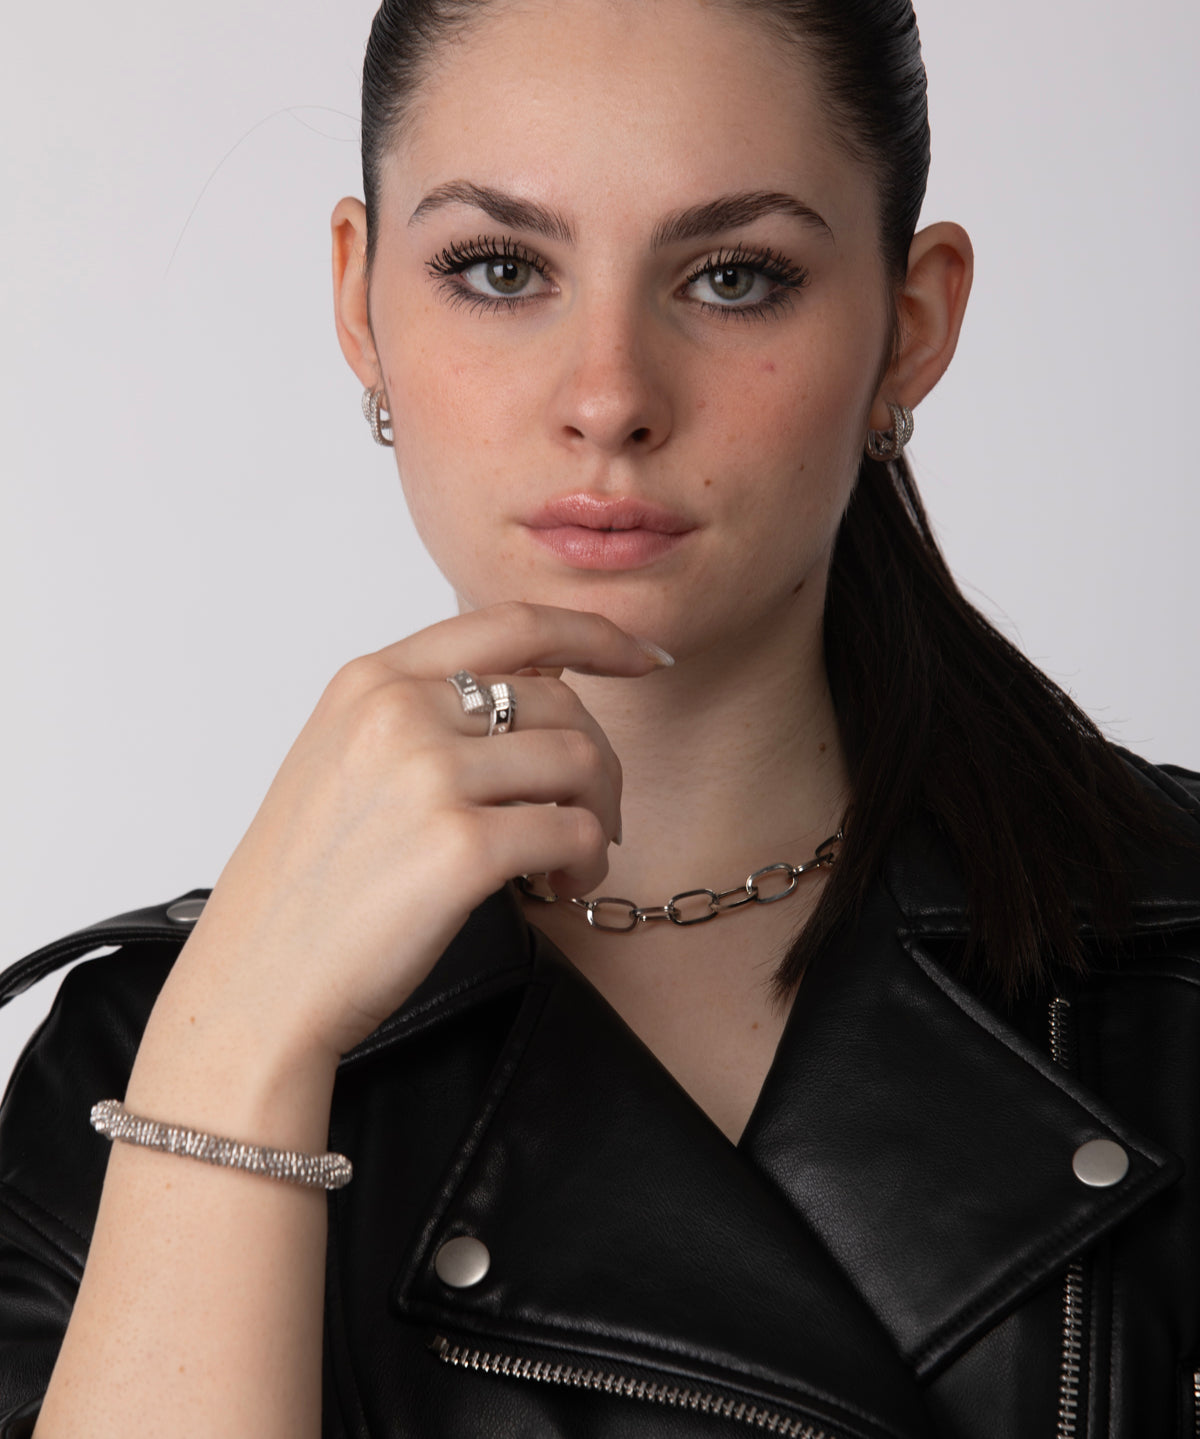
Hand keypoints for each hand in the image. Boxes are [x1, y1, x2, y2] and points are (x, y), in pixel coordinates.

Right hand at [164, 603, 666, 1064]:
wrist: (258, 983)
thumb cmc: (307, 884)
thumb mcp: (347, 757)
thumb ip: (428, 708)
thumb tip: (546, 681)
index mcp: (371, 679)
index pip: (513, 623)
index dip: (596, 634)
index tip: (644, 656)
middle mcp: (399, 711)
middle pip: (561, 702)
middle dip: (600, 763)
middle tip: (595, 817)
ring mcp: (428, 775)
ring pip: (580, 762)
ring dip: (598, 818)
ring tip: (571, 863)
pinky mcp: (460, 847)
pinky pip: (575, 831)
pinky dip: (587, 863)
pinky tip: (560, 889)